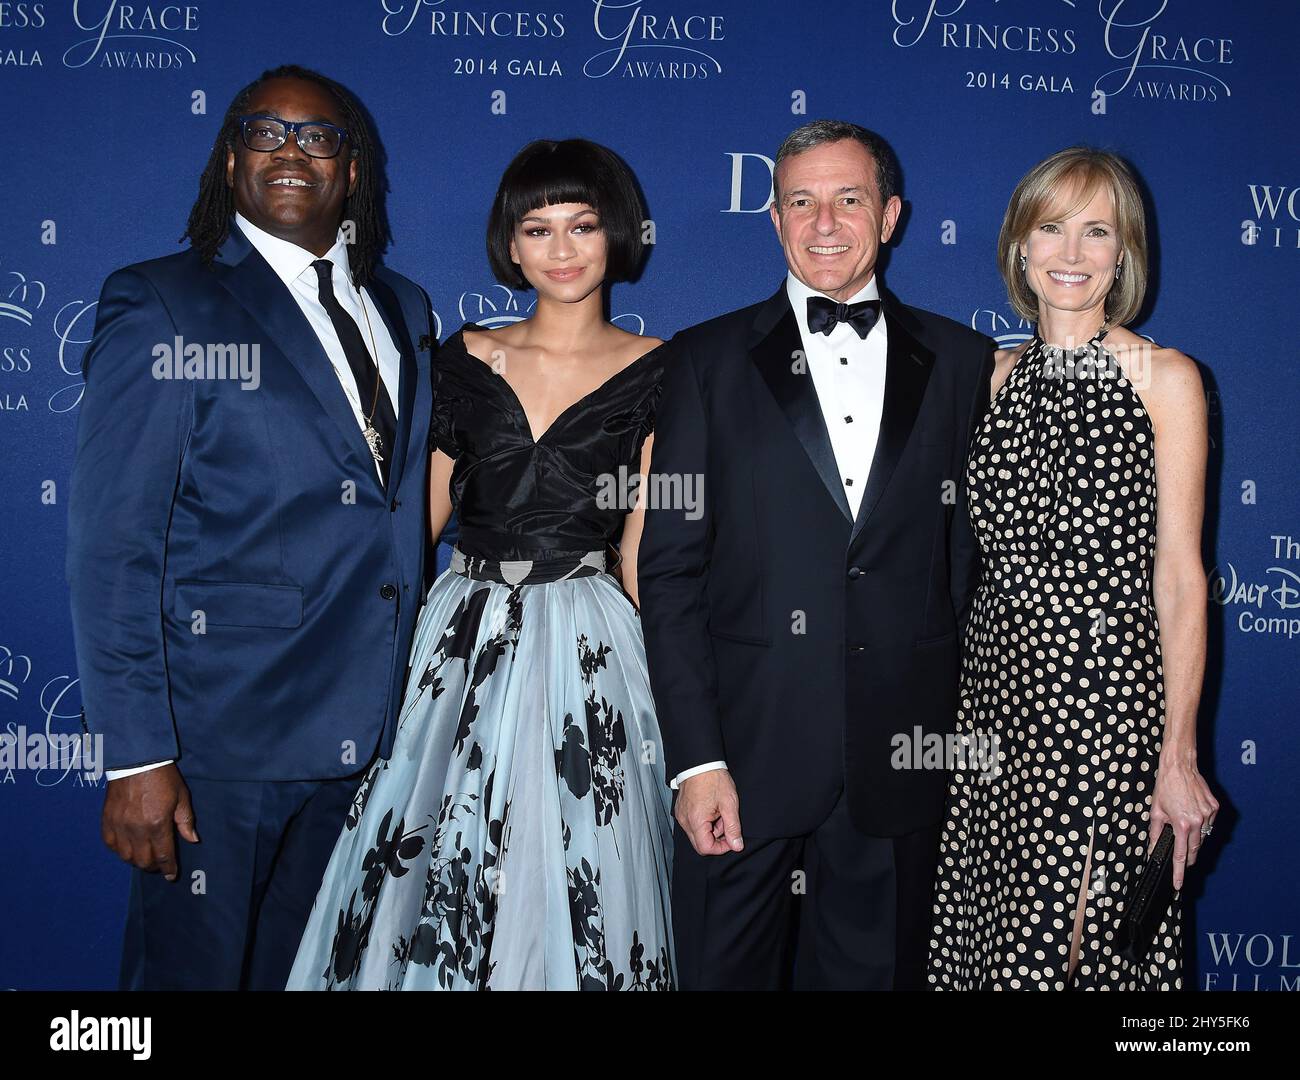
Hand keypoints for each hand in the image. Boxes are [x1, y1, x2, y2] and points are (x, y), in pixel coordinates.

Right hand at [101, 764, 198, 881]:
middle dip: (154, 866)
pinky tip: (128, 847)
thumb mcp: (181, 797)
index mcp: (157, 824)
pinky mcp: (107, 822)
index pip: (163, 855)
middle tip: (160, 864)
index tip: (171, 875)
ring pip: (126, 857)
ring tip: (145, 856)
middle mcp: (137, 830)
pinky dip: (120, 851)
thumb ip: (186, 821)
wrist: (136, 761)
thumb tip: (192, 840)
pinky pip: (111, 846)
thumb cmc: (162, 778)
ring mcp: (119, 827)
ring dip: (137, 861)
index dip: (168, 868)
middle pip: (143, 861)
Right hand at [675, 769, 742, 855]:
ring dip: (710, 829)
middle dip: (716, 837)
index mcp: (696, 820)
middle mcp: (685, 820)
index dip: (720, 848)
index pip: (705, 848)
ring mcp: (681, 815)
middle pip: (700, 843)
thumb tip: (736, 845)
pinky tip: (711, 809)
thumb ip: (733, 828)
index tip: (730, 838)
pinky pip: (692, 824)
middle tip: (725, 822)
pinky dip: (703, 822)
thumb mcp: (729, 804)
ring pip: (696, 834)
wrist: (701, 763)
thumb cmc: (714, 779)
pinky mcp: (681, 810)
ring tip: (719, 812)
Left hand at [1149, 748, 1218, 889]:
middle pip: (1194, 849)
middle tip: (1181, 862)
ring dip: (1193, 838)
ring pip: (1202, 837)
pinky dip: (1200, 825)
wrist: (1179, 767)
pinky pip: (1208, 824)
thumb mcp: (1155, 812)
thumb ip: (1155, 833)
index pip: (1180, 855)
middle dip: (1187, 857)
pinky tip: (1191, 816)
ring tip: (1182, 827)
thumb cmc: (1165, 787)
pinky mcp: (1215, 808)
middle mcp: (1198, 822)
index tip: (1178, 884)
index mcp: (1182, 824)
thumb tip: (1152, 849)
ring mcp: (1209, 815)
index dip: (1179, 872)